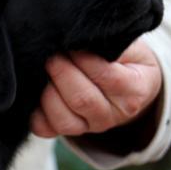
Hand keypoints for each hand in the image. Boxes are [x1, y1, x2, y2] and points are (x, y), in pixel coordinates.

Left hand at [30, 39, 162, 138]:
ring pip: (63, 119)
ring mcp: (89, 127)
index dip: (85, 60)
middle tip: (52, 54)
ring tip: (43, 69)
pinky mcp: (68, 131)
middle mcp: (113, 115)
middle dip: (62, 73)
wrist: (128, 87)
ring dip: (47, 92)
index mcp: (135, 92)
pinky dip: (35, 112)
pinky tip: (35, 90)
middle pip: (82, 100)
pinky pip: (45, 128)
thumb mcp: (130, 47)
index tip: (71, 43)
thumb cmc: (125, 60)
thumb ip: (112, 42)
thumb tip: (80, 38)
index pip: (108, 78)